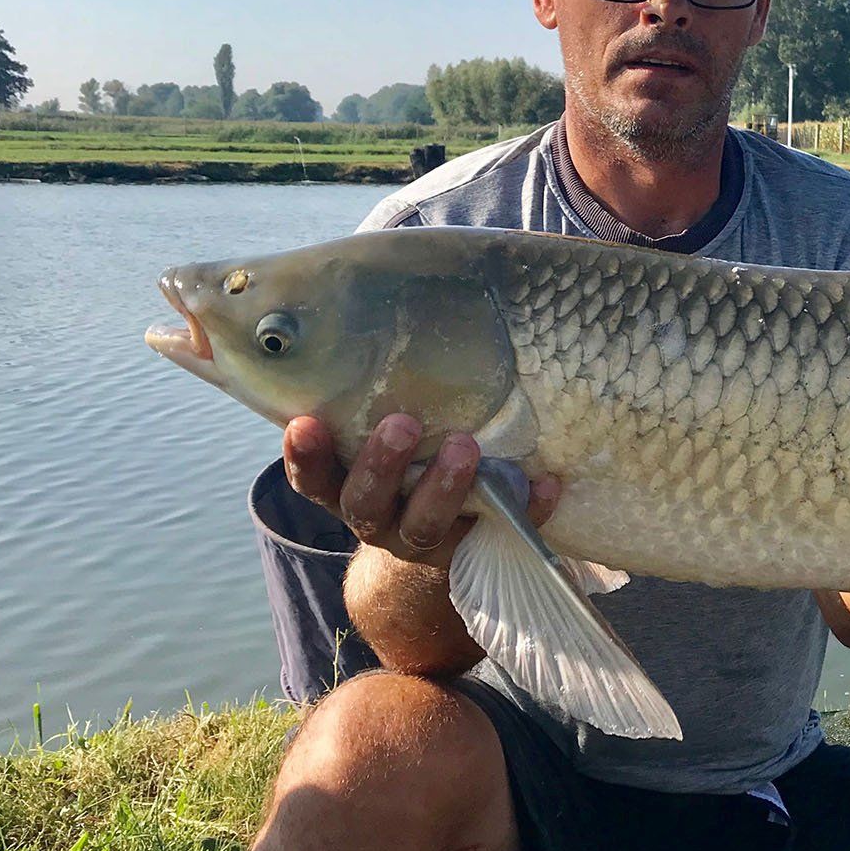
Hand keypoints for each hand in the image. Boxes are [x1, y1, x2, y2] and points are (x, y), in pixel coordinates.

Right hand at [283, 414, 561, 569]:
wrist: (437, 537)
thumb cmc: (403, 462)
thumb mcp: (376, 436)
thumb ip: (370, 398)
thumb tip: (379, 304)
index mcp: (345, 489)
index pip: (314, 479)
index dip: (307, 457)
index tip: (305, 424)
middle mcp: (377, 519)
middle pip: (367, 503)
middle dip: (382, 465)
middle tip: (401, 424)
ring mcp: (425, 539)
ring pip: (425, 525)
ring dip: (443, 487)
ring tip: (465, 446)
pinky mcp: (476, 546)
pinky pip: (504, 530)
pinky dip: (526, 506)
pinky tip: (544, 481)